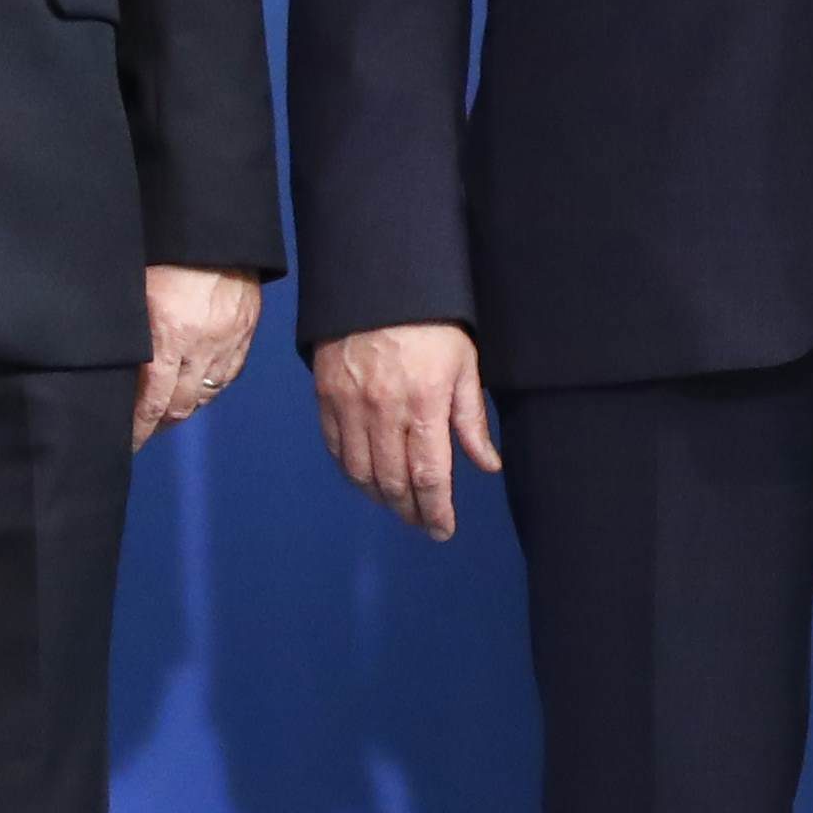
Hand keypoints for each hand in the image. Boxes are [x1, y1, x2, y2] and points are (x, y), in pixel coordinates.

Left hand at [132, 266, 265, 448]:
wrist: (217, 234)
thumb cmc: (168, 256)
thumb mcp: (136, 293)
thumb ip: (131, 333)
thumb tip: (118, 369)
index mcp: (168, 336)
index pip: (151, 401)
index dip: (139, 428)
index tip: (129, 442)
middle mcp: (200, 347)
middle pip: (181, 405)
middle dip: (160, 422)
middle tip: (144, 429)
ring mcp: (227, 343)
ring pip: (206, 395)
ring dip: (185, 407)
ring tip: (169, 410)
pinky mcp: (246, 335)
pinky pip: (228, 376)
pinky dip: (211, 388)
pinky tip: (197, 387)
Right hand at [313, 321, 502, 538]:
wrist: (379, 283)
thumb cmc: (432, 323)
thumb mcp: (464, 365)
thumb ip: (471, 420)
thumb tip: (486, 464)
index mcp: (424, 405)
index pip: (429, 476)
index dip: (436, 510)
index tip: (443, 529)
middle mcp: (383, 413)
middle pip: (392, 482)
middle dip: (410, 511)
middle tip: (424, 524)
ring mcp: (350, 406)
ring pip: (360, 472)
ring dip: (380, 498)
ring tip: (399, 507)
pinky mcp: (326, 397)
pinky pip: (336, 448)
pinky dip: (351, 472)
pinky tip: (367, 480)